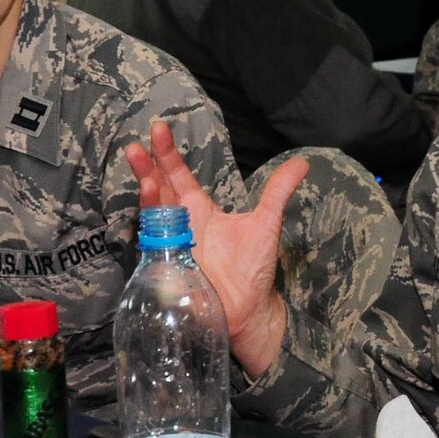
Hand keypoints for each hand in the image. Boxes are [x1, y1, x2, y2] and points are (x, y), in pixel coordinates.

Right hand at [124, 120, 305, 376]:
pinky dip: (151, 231)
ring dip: (147, 195)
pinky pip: (154, 247)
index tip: (159, 128)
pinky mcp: (169, 267)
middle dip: (147, 168)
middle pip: (158, 189)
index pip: (179, 175)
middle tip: (135, 146)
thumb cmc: (255, 268)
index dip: (168, 154)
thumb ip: (278, 191)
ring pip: (153, 214)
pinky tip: (150, 217)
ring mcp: (172, 244)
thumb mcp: (267, 223)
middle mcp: (182, 223)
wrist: (250, 309)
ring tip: (145, 176)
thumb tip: (303, 162)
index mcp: (200, 209)